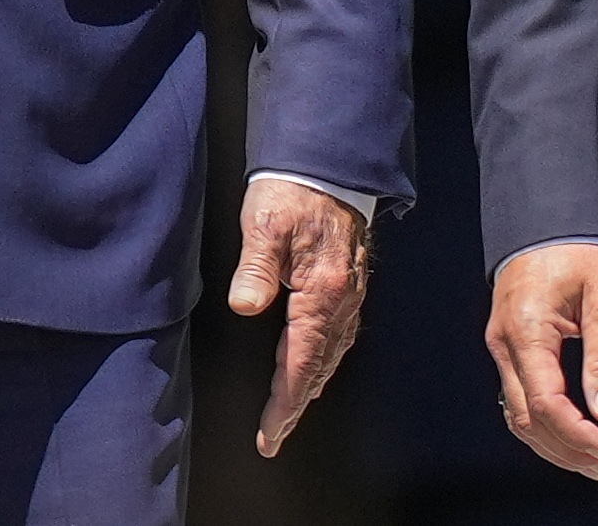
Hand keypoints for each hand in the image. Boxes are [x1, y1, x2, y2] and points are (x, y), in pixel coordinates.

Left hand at [227, 177, 369, 457]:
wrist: (329, 162)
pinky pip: (342, 331)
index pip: (301, 362)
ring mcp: (351, 290)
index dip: (285, 403)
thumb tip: (246, 306)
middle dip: (297, 403)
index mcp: (321, 291)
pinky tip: (318, 359)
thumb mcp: (264, 224)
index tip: (270, 435)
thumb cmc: (292, 190)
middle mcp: (343, 298)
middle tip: (276, 434)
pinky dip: (327, 356)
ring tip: (293, 407)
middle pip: (320, 365)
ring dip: (313, 382)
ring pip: (334, 351)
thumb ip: (255, 267)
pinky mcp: (351, 279)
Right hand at [487, 242, 597, 480]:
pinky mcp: (506, 349)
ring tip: (594, 462)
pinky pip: (516, 401)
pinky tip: (569, 437)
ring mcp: (501, 348)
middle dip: (568, 451)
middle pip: (528, 419)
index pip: (547, 403)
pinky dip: (542, 428)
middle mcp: (505, 345)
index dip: (579, 436)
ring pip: (518, 417)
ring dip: (554, 446)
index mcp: (527, 330)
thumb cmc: (578, 252)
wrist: (545, 221)